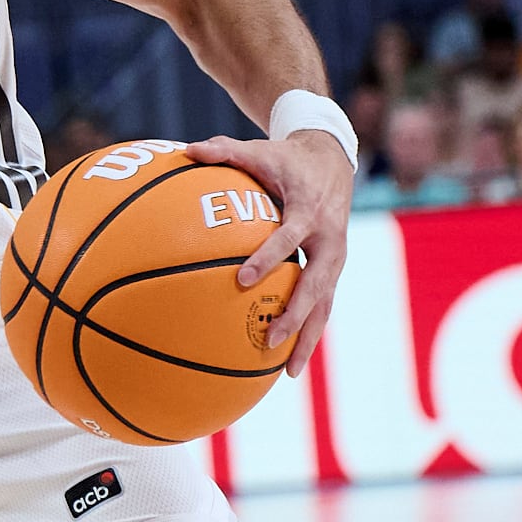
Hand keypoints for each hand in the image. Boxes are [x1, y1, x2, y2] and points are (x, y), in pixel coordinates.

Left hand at [189, 127, 353, 371]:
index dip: (268, 257)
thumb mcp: (259, 149)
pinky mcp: (334, 269)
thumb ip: (223, 150)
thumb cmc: (285, 157)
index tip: (243, 280)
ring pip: (326, 303)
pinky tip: (290, 361)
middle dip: (294, 313)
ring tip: (288, 371)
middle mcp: (329, 238)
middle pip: (316, 282)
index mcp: (309, 210)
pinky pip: (324, 304)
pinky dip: (310, 331)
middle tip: (268, 337)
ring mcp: (335, 257)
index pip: (289, 237)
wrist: (331, 158)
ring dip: (308, 336)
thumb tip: (185, 149)